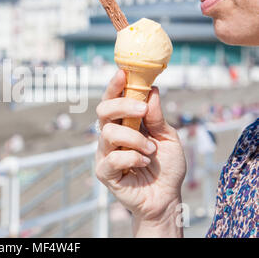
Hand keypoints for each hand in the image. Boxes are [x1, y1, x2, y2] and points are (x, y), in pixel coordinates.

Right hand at [95, 70, 185, 235]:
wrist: (166, 197)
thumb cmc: (165, 166)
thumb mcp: (168, 137)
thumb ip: (157, 117)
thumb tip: (152, 90)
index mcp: (123, 123)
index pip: (113, 100)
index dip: (115, 85)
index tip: (123, 72)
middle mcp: (110, 135)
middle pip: (103, 111)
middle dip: (122, 105)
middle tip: (143, 110)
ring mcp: (105, 153)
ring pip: (109, 133)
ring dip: (135, 139)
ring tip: (151, 151)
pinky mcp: (104, 171)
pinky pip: (113, 158)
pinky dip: (133, 158)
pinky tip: (145, 164)